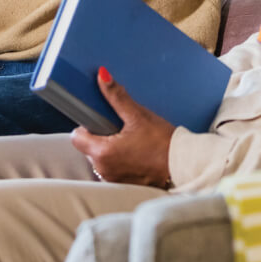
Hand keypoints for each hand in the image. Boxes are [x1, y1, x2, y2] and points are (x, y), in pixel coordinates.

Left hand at [69, 68, 175, 187]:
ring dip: (110, 149)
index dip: (86, 125)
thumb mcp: (139, 116)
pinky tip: (136, 154)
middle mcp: (103, 169)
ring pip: (101, 158)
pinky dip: (120, 160)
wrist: (183, 166)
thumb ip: (116, 97)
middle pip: (89, 147)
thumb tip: (102, 77)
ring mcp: (113, 179)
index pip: (77, 137)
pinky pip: (114, 168)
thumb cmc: (163, 144)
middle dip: (101, 136)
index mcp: (102, 152)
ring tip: (132, 141)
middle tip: (121, 129)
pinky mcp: (123, 184)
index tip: (100, 120)